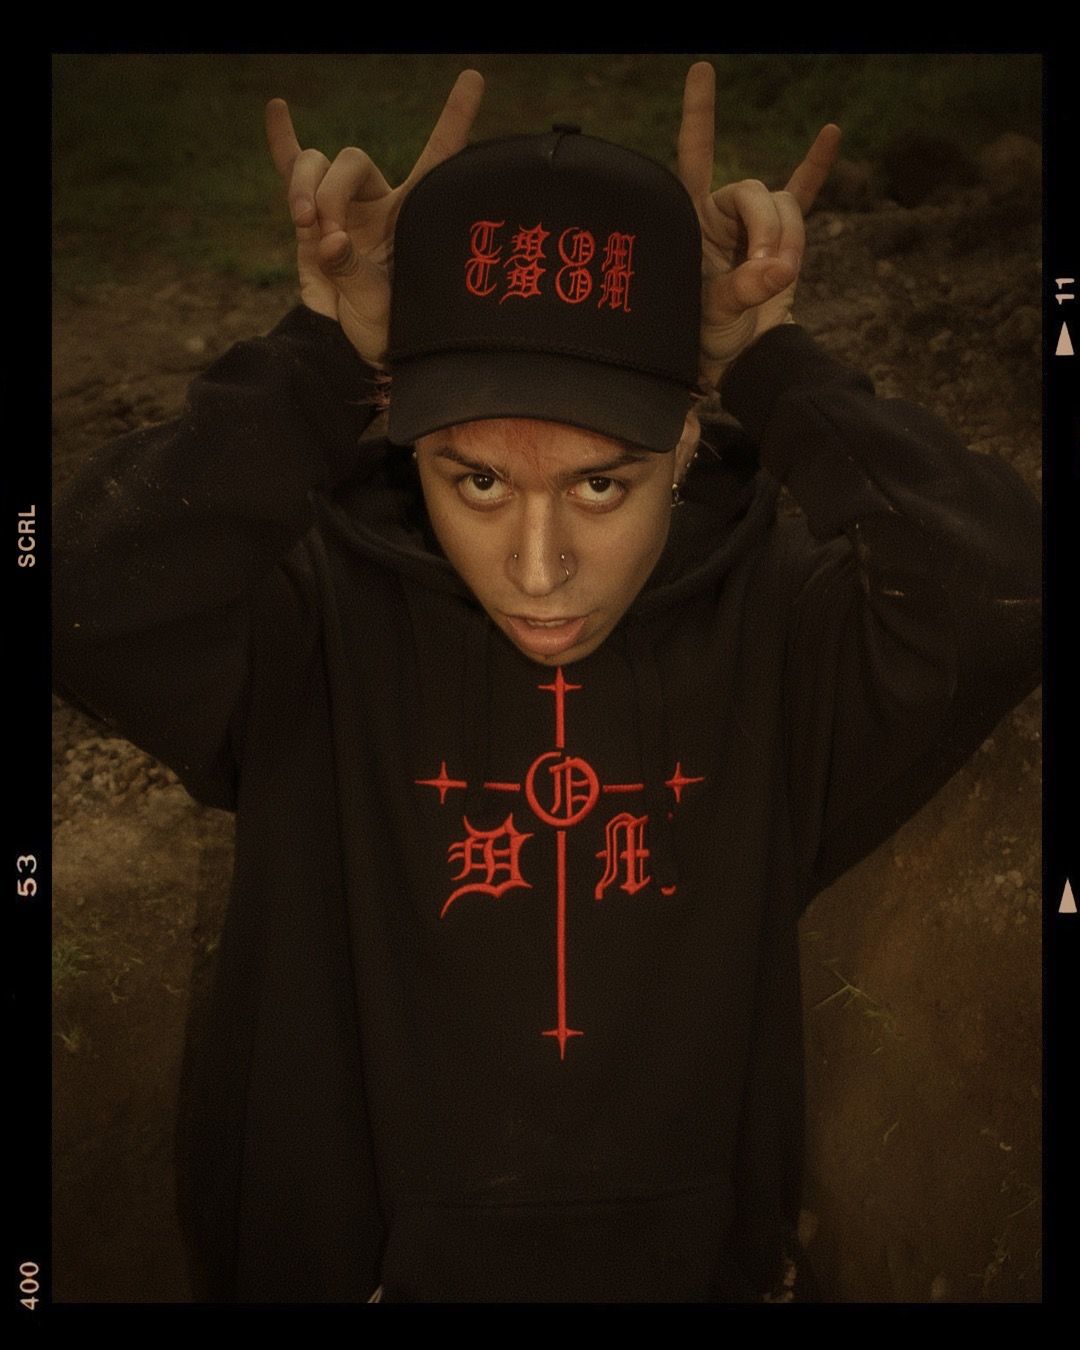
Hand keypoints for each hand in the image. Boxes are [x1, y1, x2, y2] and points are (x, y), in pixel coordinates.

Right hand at [265, 70, 484, 366]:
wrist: (347, 347)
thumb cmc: (382, 329)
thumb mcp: (379, 308)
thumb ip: (354, 272)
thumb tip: (330, 241)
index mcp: (413, 213)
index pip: (438, 157)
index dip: (454, 118)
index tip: (472, 78)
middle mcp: (379, 201)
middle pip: (352, 161)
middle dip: (331, 193)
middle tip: (326, 234)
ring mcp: (341, 205)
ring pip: (316, 165)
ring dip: (304, 191)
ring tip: (304, 226)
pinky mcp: (308, 217)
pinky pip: (292, 171)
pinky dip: (284, 143)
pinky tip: (277, 108)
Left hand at [677, 62, 840, 389]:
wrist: (739, 360)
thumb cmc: (707, 340)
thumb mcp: (714, 317)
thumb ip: (742, 291)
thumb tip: (779, 271)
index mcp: (690, 222)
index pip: (693, 162)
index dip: (699, 118)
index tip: (702, 73)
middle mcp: (719, 215)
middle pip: (755, 194)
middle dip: (770, 231)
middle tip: (774, 274)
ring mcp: (752, 225)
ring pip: (784, 209)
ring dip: (791, 242)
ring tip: (784, 280)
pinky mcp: (781, 240)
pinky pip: (803, 197)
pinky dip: (816, 170)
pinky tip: (830, 133)